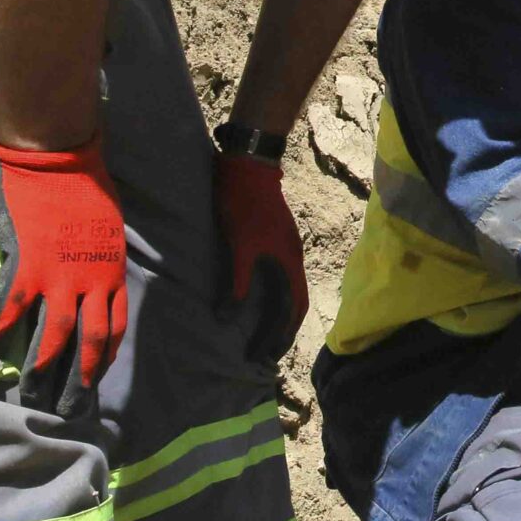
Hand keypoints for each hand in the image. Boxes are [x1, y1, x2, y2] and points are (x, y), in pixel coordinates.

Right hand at [0, 139, 128, 413]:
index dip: (105, 359)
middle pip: (91, 342)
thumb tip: (90, 288)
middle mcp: (93, 282)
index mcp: (114, 274)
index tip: (95, 381)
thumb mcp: (109, 232)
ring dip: (44, 368)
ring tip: (32, 393)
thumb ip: (100, 263)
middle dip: (80, 379)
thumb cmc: (89, 190)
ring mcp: (62, 275)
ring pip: (56, 334)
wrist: (61, 162)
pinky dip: (5, 327)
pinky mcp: (31, 264)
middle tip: (67, 408)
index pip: (115, 328)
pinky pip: (17, 305)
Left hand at [216, 154, 306, 363]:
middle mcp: (292, 260)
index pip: (294, 308)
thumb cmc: (244, 205)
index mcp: (289, 263)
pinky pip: (276, 279)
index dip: (282, 334)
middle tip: (259, 353)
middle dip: (279, 331)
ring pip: (285, 291)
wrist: (248, 166)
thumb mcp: (239, 246)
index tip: (265, 354)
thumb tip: (226, 319)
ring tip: (257, 335)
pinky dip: (267, 298)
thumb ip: (236, 283)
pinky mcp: (273, 242)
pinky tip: (252, 302)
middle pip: (292, 304)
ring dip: (274, 315)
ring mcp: (284, 250)